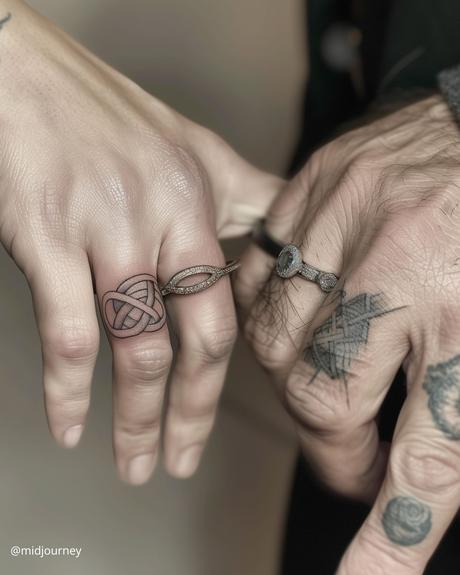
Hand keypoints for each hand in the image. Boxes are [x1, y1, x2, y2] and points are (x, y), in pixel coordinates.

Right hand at [0, 0, 280, 483]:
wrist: (23, 72)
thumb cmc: (104, 112)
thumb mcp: (193, 147)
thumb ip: (240, 195)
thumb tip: (276, 237)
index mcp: (203, 201)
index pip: (240, 298)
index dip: (246, 359)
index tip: (236, 403)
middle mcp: (165, 220)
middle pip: (202, 338)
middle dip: (197, 411)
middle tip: (186, 459)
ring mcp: (108, 232)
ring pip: (138, 348)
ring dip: (137, 419)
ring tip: (136, 465)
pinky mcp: (49, 240)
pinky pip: (66, 335)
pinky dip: (66, 391)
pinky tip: (68, 428)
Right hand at [236, 95, 459, 572]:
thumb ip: (455, 407)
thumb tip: (412, 475)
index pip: (426, 454)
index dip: (390, 533)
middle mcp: (401, 266)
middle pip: (323, 395)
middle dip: (331, 440)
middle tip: (348, 444)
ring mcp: (348, 218)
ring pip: (273, 338)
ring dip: (290, 374)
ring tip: (321, 373)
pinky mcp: (313, 186)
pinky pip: (257, 274)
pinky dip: (262, 308)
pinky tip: (290, 313)